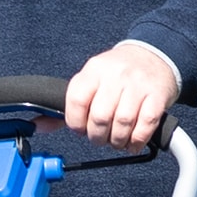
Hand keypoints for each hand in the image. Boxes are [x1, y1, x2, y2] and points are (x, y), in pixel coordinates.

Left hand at [63, 42, 179, 149]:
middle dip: (97, 137)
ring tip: (117, 140)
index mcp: (93, 70)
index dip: (76, 123)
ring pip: (122, 124)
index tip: (82, 129)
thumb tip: (39, 125)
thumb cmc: (117, 76)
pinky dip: (136, 140)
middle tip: (101, 137)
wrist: (155, 55)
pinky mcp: (157, 95)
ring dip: (117, 141)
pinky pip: (145, 125)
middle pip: (99, 117)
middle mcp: (115, 75)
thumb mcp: (90, 82)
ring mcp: (138, 84)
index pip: (76, 101)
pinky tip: (132, 141)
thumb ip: (67, 106)